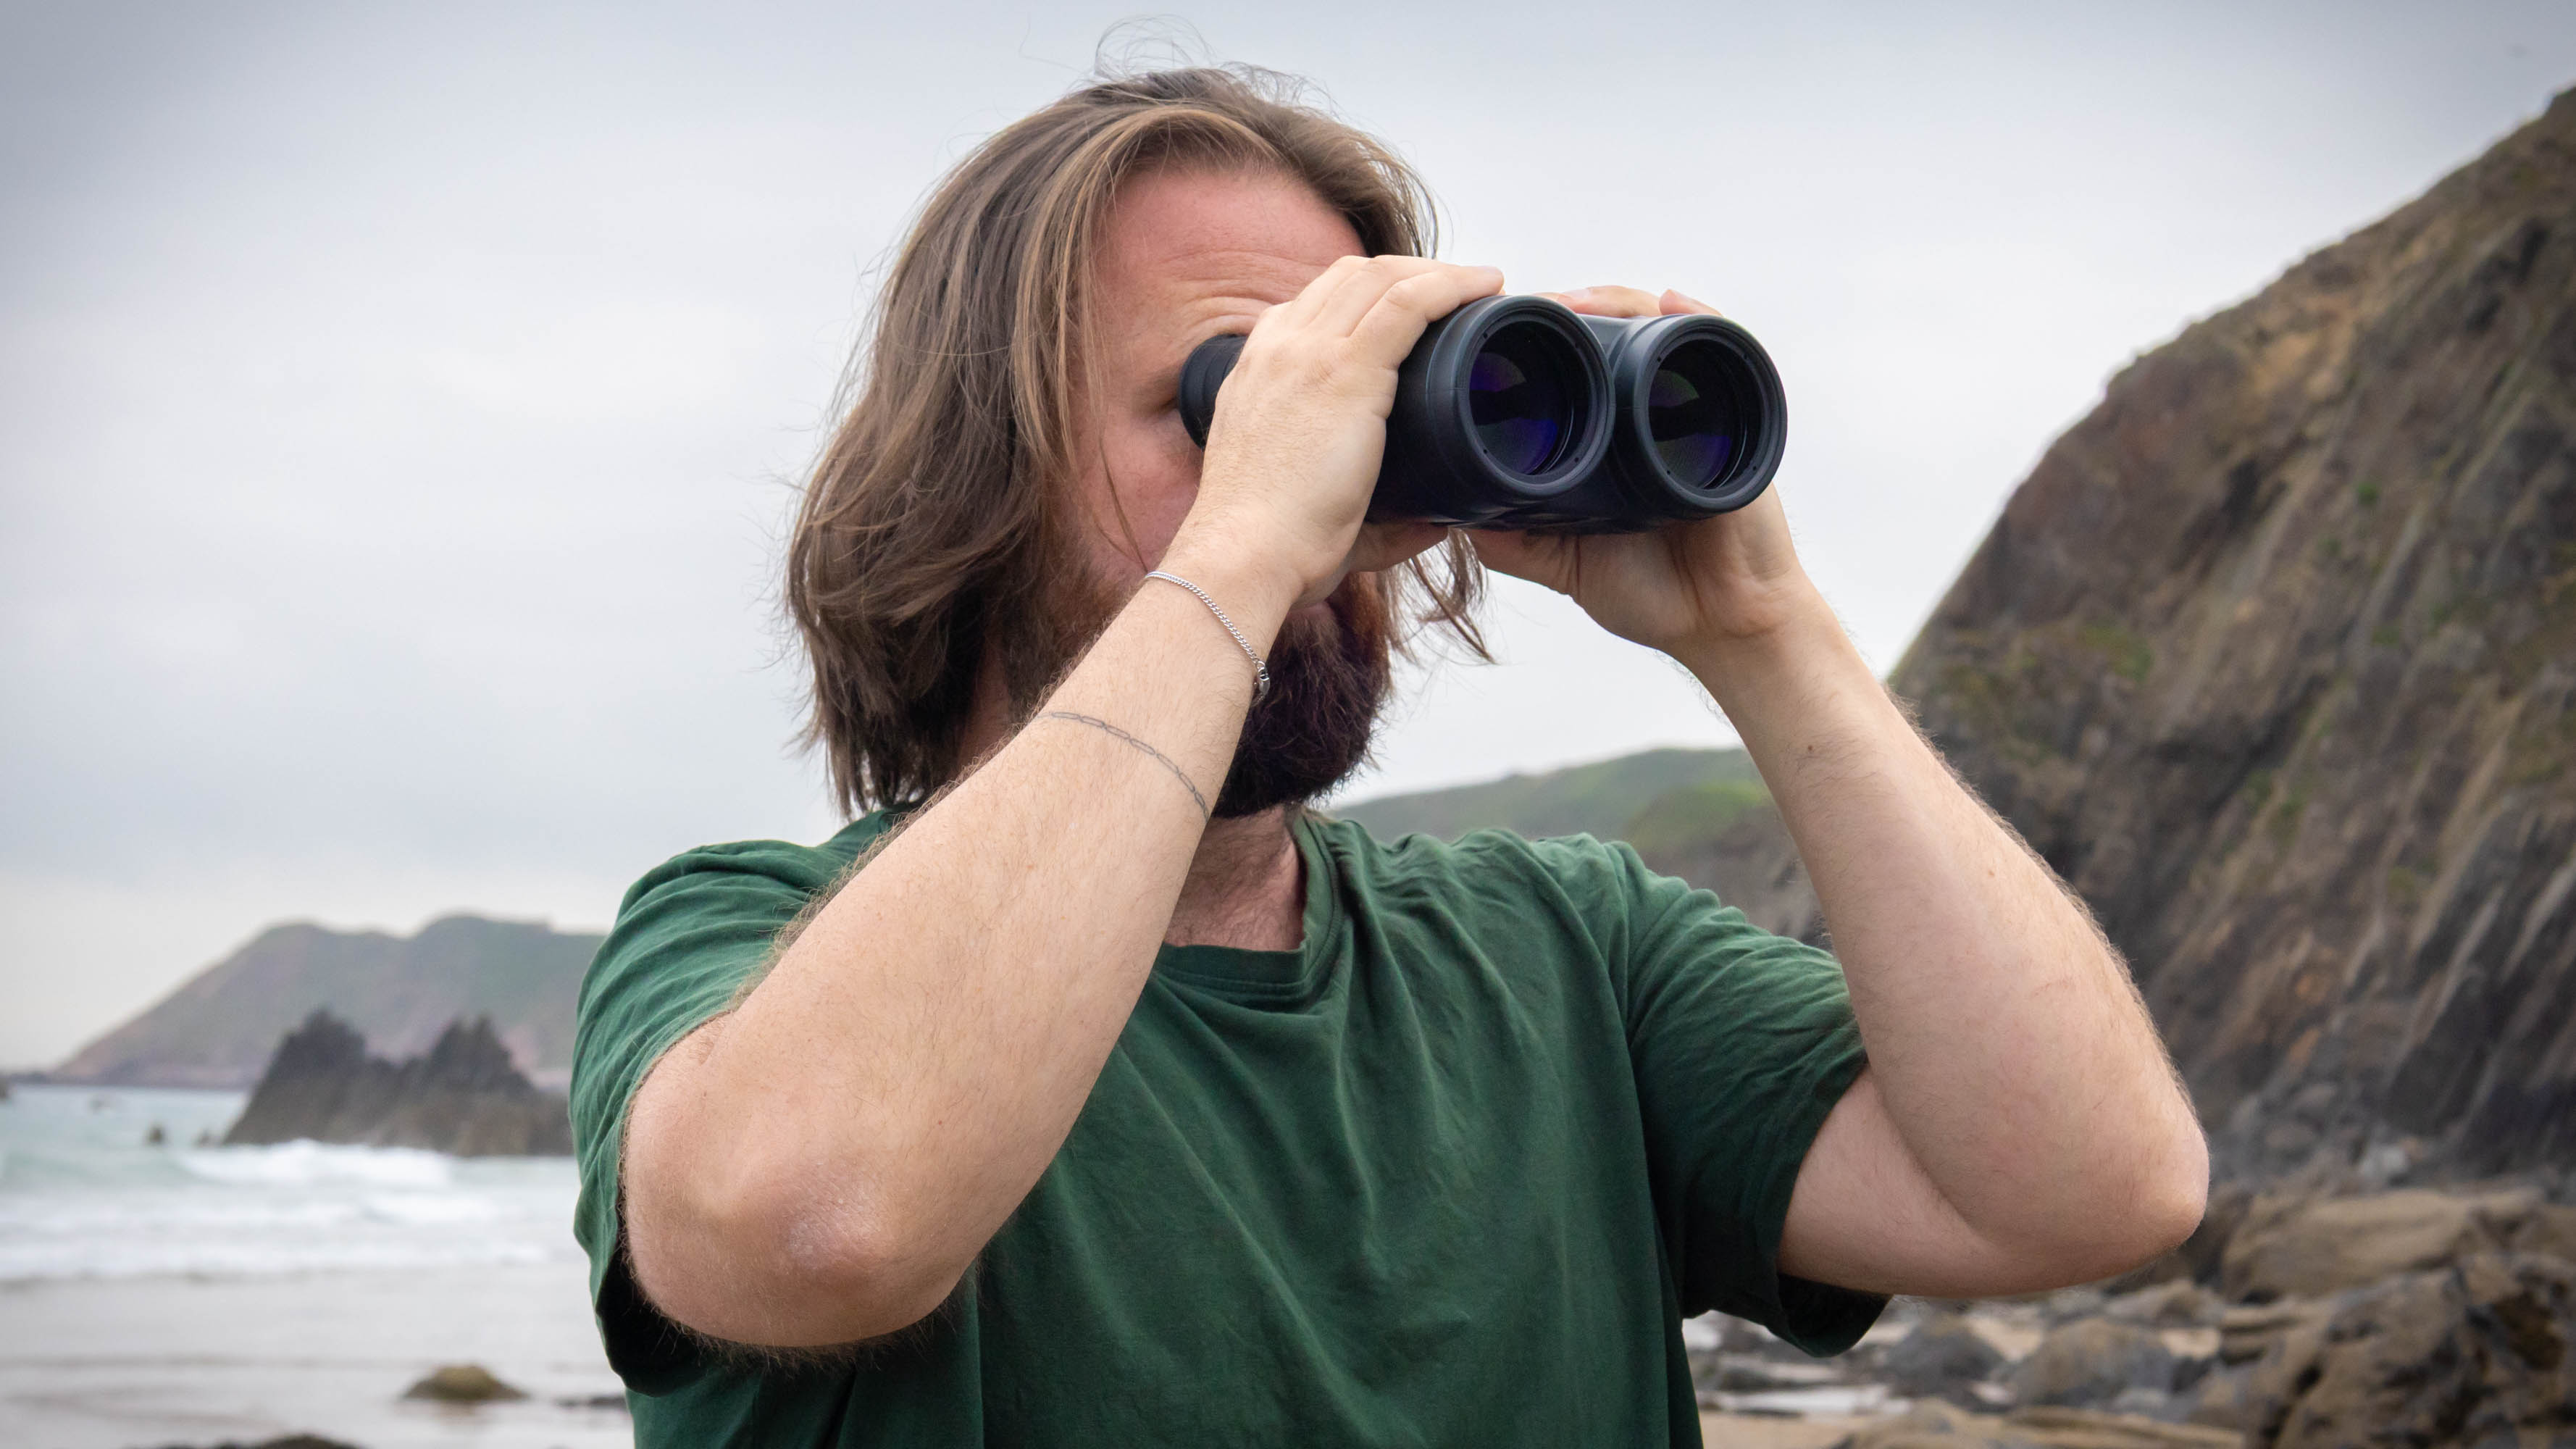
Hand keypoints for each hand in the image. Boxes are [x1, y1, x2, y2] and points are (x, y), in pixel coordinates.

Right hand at [1171, 256, 1502, 610]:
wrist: (1243, 554)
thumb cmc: (1273, 545)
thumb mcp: (1308, 501)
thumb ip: (1376, 512)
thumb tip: (1435, 522)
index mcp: (1260, 367)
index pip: (1318, 302)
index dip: (1371, 294)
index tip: (1415, 312)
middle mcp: (1279, 345)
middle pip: (1353, 276)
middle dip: (1410, 273)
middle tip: (1459, 296)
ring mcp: (1310, 353)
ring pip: (1384, 278)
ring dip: (1438, 274)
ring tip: (1481, 286)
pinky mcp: (1346, 372)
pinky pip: (1407, 303)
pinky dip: (1451, 286)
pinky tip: (1484, 286)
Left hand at [1467, 287, 1822, 657]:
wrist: (1721, 624)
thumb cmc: (1651, 593)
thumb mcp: (1561, 561)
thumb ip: (1511, 540)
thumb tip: (1446, 510)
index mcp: (1612, 438)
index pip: (1577, 367)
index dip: (1539, 340)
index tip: (1492, 327)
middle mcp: (1652, 414)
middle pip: (1616, 334)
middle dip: (1572, 309)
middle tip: (1527, 304)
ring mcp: (1697, 411)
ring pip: (1659, 332)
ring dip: (1618, 305)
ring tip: (1576, 302)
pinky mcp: (1740, 418)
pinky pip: (1724, 353)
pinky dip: (1698, 319)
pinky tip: (1667, 302)